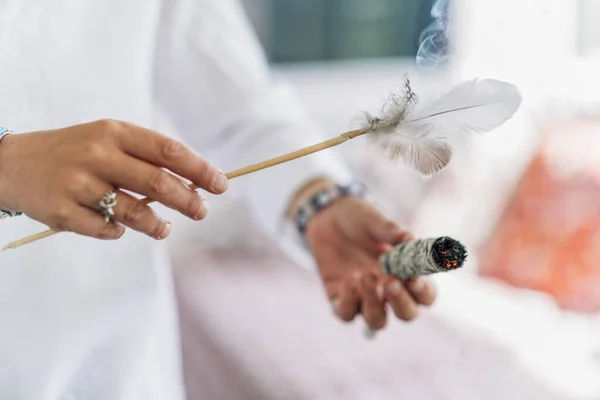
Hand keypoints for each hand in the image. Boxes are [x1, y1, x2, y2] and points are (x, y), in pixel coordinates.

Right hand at [0, 120, 227, 239]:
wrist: (11, 163)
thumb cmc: (74, 152)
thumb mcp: (107, 140)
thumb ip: (145, 158)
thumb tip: (193, 182)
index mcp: (114, 132)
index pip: (168, 151)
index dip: (199, 169)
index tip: (220, 184)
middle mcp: (97, 155)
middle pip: (157, 182)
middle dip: (188, 200)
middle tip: (202, 210)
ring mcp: (78, 184)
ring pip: (134, 211)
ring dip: (157, 224)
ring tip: (164, 228)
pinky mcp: (62, 212)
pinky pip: (105, 230)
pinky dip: (118, 232)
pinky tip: (121, 228)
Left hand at [295, 182, 435, 331]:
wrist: (328, 215)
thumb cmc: (359, 218)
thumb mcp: (374, 220)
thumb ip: (390, 231)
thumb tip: (409, 238)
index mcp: (406, 274)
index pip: (425, 295)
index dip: (424, 292)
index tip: (414, 279)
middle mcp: (388, 292)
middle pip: (406, 314)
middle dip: (401, 302)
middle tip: (390, 281)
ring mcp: (364, 298)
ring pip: (376, 321)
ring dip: (373, 304)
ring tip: (365, 275)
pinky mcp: (340, 299)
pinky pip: (346, 314)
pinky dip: (348, 301)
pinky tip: (348, 278)